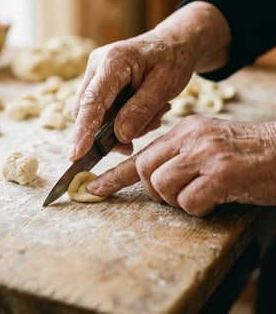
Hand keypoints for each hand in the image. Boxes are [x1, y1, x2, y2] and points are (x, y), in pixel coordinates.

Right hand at [70, 1, 230, 160]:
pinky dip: (121, 120)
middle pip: (86, 110)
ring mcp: (96, 73)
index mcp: (113, 61)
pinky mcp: (100, 82)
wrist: (173, 43)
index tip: (76, 155)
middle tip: (130, 146)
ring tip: (152, 117)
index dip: (83, 130)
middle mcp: (97, 65)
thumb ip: (142, 109)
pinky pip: (102, 110)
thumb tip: (120, 136)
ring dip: (118, 126)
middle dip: (106, 133)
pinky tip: (144, 114)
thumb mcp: (166, 84)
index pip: (92, 101)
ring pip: (94, 114)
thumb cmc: (173, 59)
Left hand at [86, 115, 275, 215]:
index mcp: (184, 130)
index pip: (141, 153)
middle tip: (178, 193)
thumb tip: (151, 176)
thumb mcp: (206, 144)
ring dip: (178, 200)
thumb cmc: (245, 152)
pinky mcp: (221, 175)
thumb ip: (178, 155)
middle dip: (154, 190)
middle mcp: (190, 138)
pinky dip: (198, 209)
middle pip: (145, 170)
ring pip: (163, 186)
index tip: (93, 187)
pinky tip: (216, 200)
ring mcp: (205, 155)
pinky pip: (189, 202)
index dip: (114, 174)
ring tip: (202, 194)